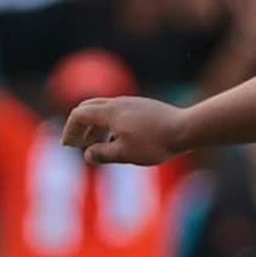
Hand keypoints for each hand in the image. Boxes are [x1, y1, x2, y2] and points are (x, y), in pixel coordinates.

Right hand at [61, 96, 185, 164]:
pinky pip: (120, 111)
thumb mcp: (125, 154)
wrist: (187, 128)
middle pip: (89, 107)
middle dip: (80, 125)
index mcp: (110, 112)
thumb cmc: (155, 142)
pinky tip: (120, 140)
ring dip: (96, 125)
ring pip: (105, 109)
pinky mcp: (145, 106)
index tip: (69, 146)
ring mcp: (133, 102)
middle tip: (79, 143)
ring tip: (99, 145)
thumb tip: (87, 154)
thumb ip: (102, 154)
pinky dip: (111, 123)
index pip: (79, 114)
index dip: (70, 130)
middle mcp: (119, 102)